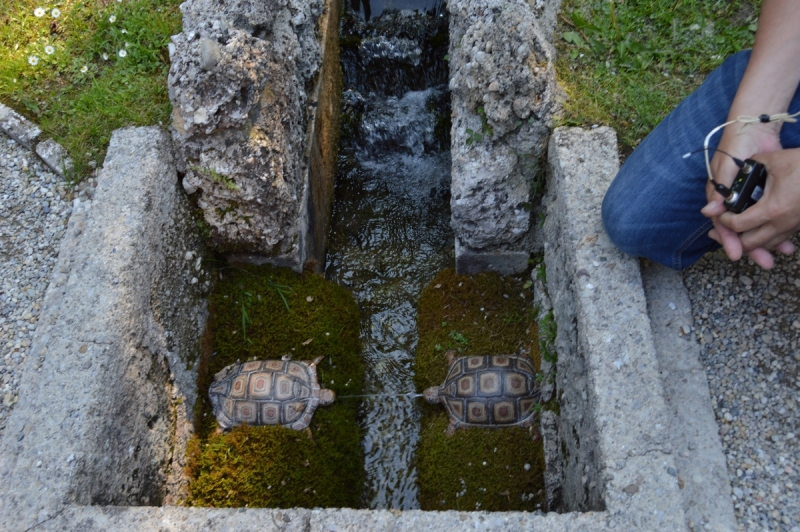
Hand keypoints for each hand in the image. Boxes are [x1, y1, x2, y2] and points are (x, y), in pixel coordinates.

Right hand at [701, 122, 790, 268]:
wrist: (755, 128)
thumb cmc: (735, 147)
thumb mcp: (725, 170)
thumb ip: (719, 192)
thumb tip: (708, 212)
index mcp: (721, 197)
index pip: (724, 224)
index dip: (730, 240)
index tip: (738, 254)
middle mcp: (735, 202)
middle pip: (743, 231)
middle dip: (754, 247)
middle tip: (765, 262)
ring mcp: (752, 199)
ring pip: (759, 226)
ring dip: (770, 240)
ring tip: (783, 252)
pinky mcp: (768, 194)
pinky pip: (772, 216)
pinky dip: (780, 227)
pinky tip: (790, 237)